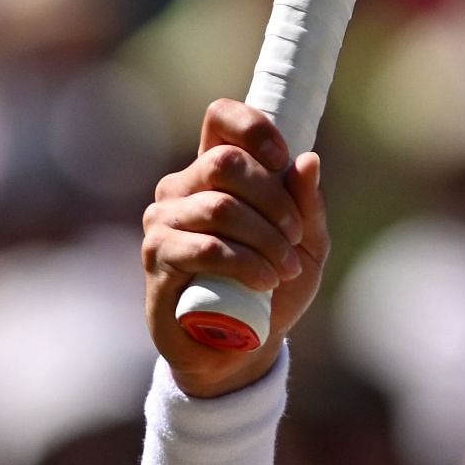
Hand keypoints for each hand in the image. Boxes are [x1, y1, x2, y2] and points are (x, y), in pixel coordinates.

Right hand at [142, 101, 327, 395]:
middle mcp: (183, 186)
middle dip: (274, 199)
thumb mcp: (306, 243)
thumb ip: (307, 204)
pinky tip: (264, 280)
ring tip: (284, 269)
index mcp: (218, 170)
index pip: (221, 118)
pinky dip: (244, 263)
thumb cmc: (273, 284)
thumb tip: (307, 161)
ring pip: (220, 206)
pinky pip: (204, 247)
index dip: (254, 128)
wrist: (242, 347)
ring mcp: (164, 220)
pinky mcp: (157, 258)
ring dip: (265, 238)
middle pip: (226, 161)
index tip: (283, 159)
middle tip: (295, 236)